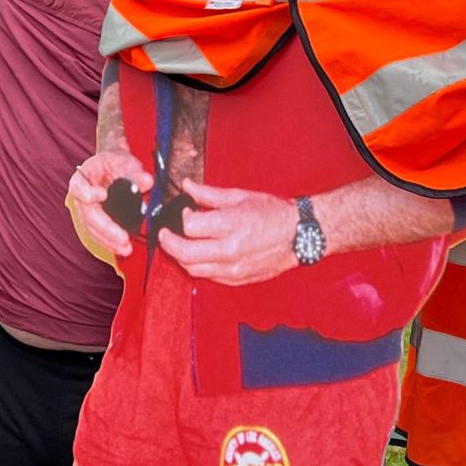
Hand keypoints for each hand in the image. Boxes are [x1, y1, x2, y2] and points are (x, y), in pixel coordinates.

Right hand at [66, 151, 152, 257]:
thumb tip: (147, 182)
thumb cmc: (117, 162)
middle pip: (88, 215)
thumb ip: (135, 172)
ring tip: (125, 248)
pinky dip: (111, 242)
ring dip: (109, 240)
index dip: (88, 193)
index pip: (79, 186)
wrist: (115, 166)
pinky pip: (100, 234)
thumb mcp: (126, 162)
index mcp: (83, 177)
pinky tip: (123, 248)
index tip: (103, 195)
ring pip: (93, 229)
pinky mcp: (96, 221)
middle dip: (106, 228)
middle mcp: (80, 196)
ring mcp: (86, 211)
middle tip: (122, 238)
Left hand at [157, 178, 299, 285]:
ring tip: (181, 244)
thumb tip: (187, 186)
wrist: (299, 235)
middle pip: (184, 254)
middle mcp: (230, 250)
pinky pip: (208, 276)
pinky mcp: (237, 279)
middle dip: (169, 243)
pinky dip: (198, 266)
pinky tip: (201, 254)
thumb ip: (208, 194)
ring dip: (181, 257)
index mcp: (231, 225)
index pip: (190, 227)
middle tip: (166, 234)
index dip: (182, 217)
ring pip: (192, 269)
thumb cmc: (272, 212)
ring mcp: (233, 268)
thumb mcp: (240, 196)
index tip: (185, 211)